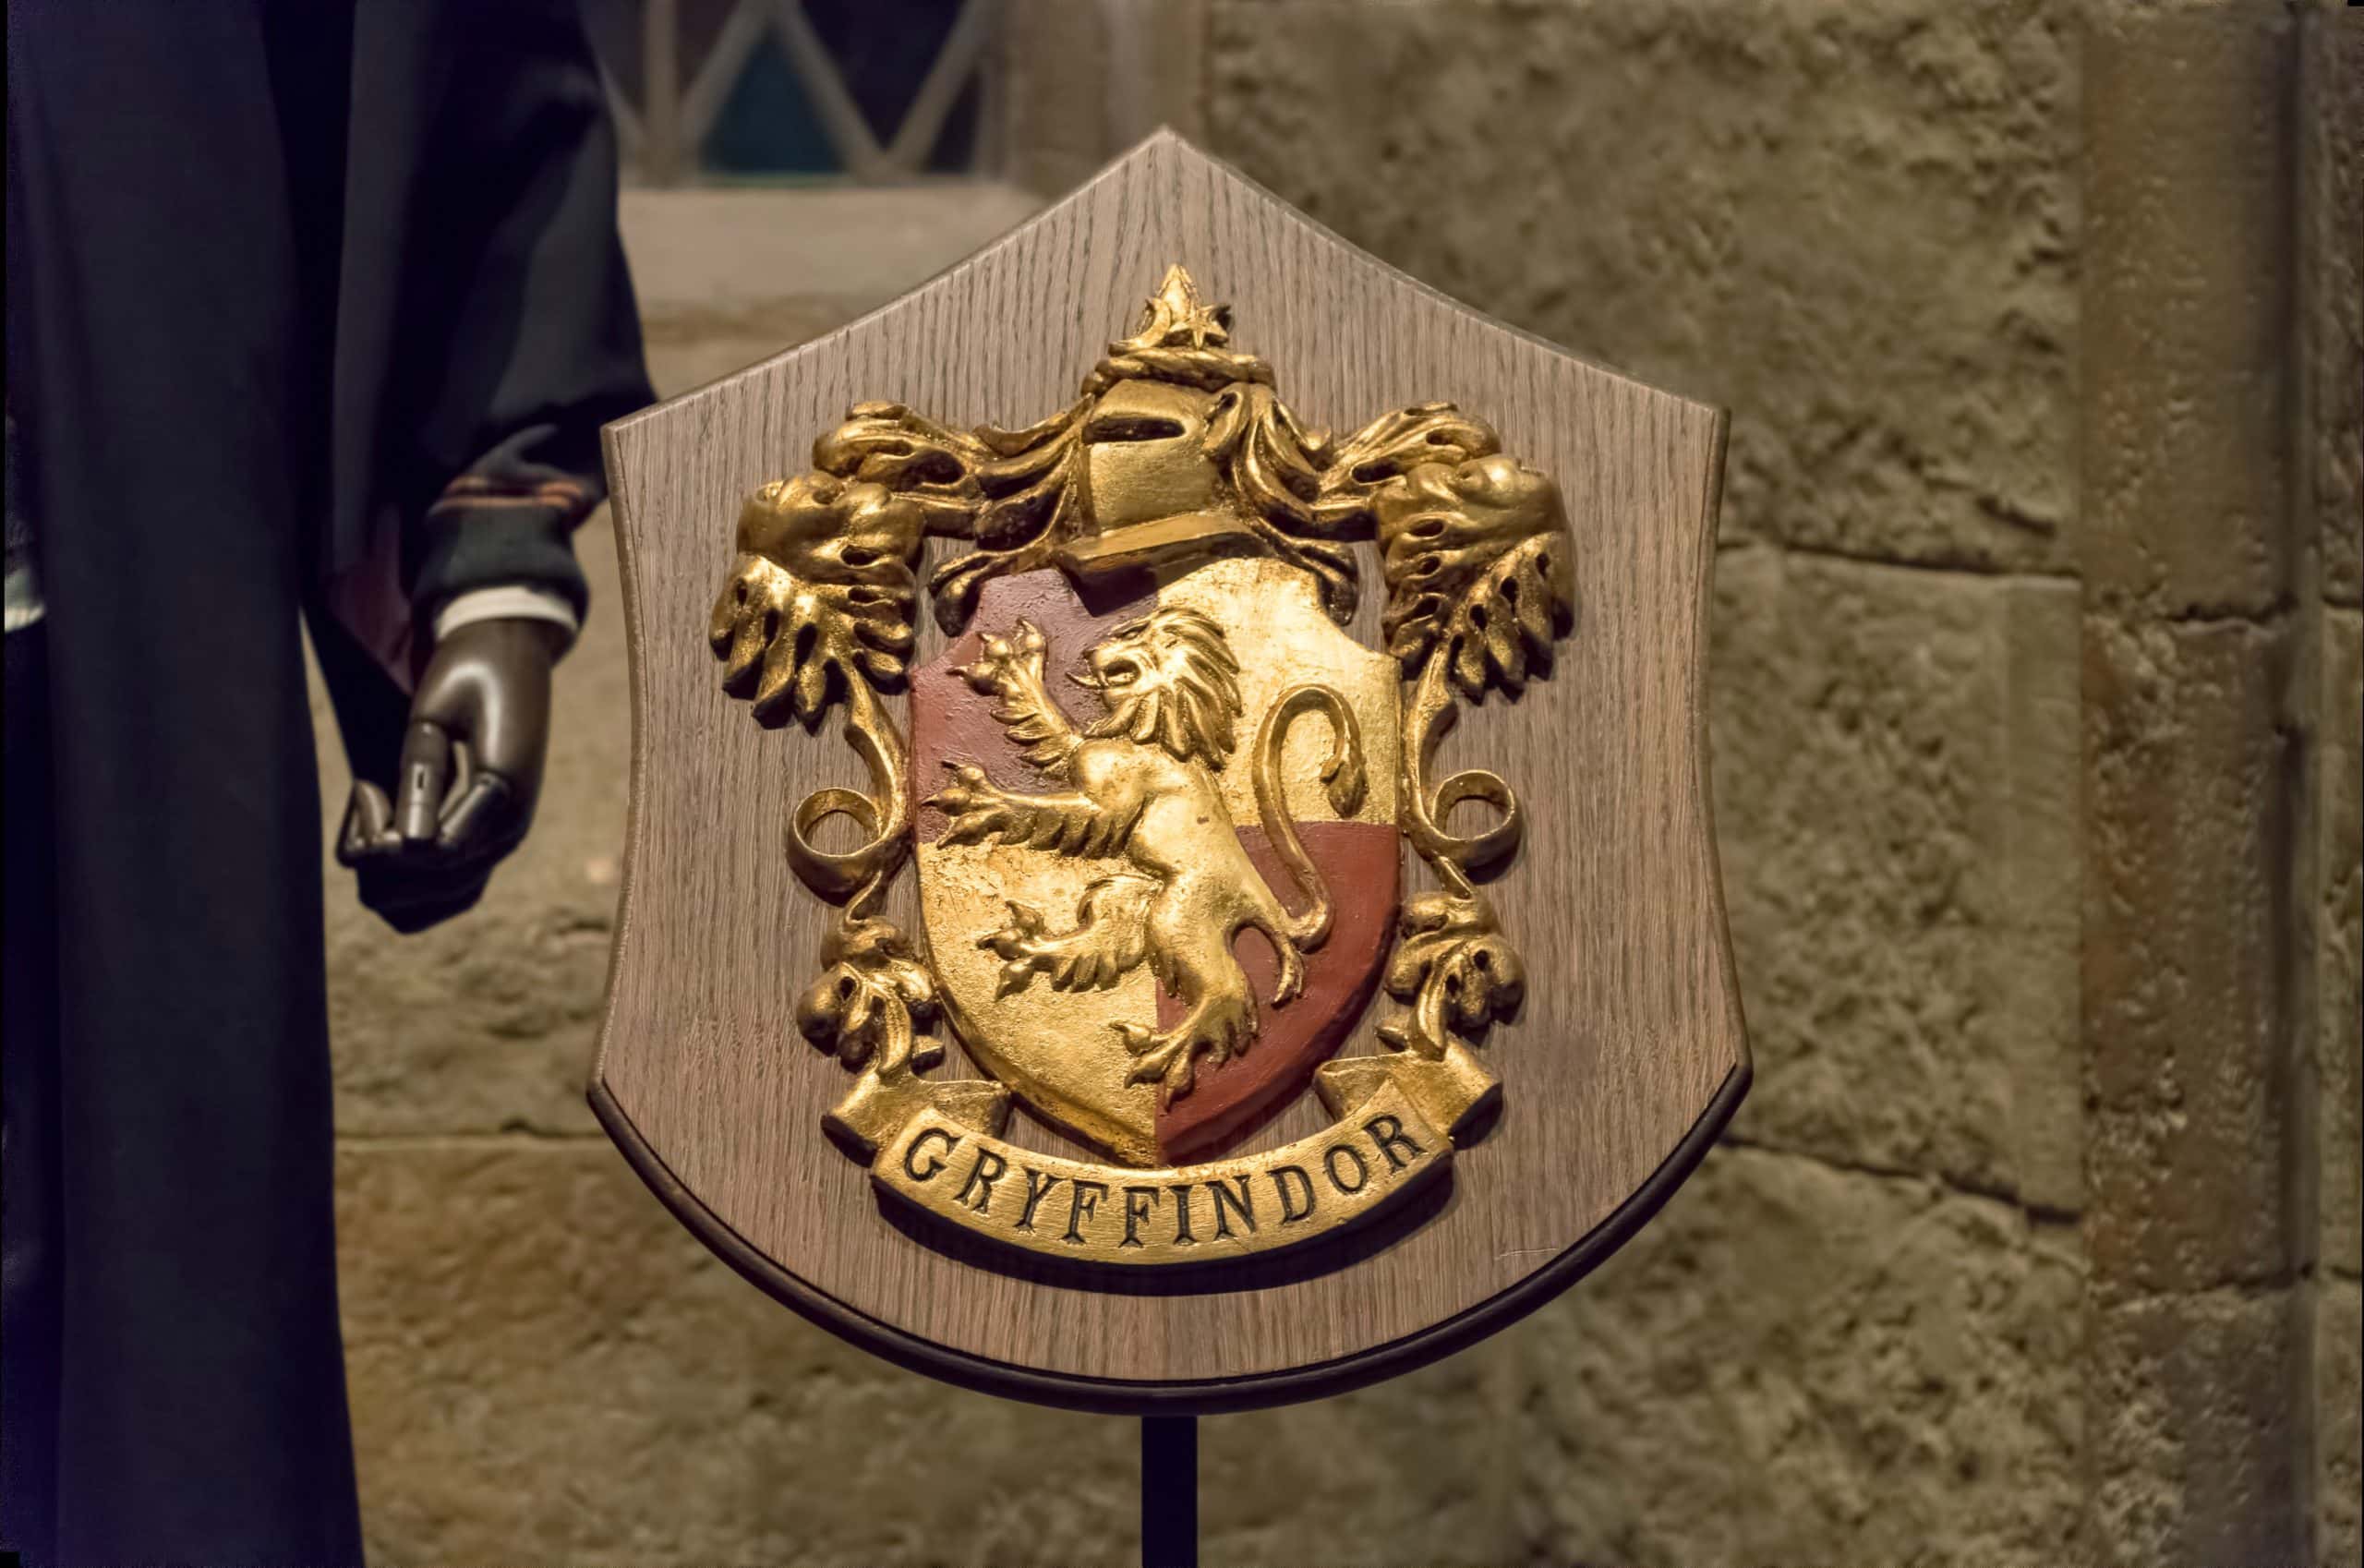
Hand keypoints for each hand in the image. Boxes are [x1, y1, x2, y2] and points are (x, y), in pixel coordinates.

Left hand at [336, 618, 563, 932]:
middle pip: (424, 890)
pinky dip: (393, 881)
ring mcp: (492, 847)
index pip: (438, 854)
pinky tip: (385, 829)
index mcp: (504, 796)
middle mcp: (505, 834)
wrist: (509, 656)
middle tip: (371, 790)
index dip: (386, 837)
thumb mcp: (440, 709)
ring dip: (380, 873)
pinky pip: (429, 901)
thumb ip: (423, 772)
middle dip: (378, 854)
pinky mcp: (476, 848)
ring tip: (378, 811)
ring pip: (417, 909)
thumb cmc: (470, 672)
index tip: (365, 784)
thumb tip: (407, 842)